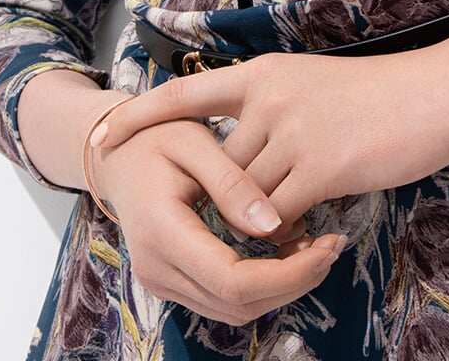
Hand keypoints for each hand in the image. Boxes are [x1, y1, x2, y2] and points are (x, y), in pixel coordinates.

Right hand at [90, 117, 347, 323]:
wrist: (116, 155)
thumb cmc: (155, 138)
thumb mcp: (193, 143)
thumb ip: (231, 183)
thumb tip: (273, 225)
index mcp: (162, 232)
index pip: (232, 279)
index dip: (286, 274)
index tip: (327, 246)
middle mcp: (157, 269)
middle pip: (237, 304)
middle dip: (293, 283)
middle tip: (333, 245)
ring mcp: (161, 281)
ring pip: (233, 310)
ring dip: (280, 288)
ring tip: (317, 248)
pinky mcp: (172, 281)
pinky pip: (222, 299)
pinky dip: (260, 285)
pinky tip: (287, 252)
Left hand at [92, 46, 448, 230]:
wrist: (439, 89)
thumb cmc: (384, 92)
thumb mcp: (315, 88)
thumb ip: (276, 118)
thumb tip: (248, 166)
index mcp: (263, 73)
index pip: (184, 92)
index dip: (138, 116)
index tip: (101, 139)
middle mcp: (268, 97)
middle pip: (218, 166)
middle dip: (220, 202)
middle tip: (230, 225)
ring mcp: (292, 130)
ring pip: (243, 197)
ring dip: (253, 226)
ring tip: (279, 238)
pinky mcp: (320, 164)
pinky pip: (278, 218)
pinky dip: (282, 239)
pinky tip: (304, 243)